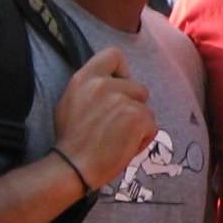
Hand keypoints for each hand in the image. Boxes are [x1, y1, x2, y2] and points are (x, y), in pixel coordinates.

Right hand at [52, 48, 155, 190]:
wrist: (73, 167)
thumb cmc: (71, 141)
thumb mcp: (70, 102)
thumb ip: (90, 88)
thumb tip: (111, 82)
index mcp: (84, 78)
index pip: (114, 55)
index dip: (123, 72)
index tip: (119, 87)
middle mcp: (103, 85)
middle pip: (139, 87)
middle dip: (134, 106)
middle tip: (117, 125)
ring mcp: (121, 100)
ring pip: (147, 109)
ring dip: (139, 125)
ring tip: (119, 139)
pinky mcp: (136, 118)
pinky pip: (152, 126)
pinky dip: (143, 139)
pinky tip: (125, 147)